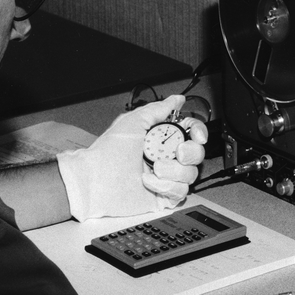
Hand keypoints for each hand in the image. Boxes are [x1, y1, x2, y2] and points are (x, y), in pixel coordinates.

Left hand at [56, 95, 206, 220]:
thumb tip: (176, 99)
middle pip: (196, 153)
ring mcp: (166, 177)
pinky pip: (181, 192)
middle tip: (176, 153)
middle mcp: (165, 156)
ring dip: (174, 171)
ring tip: (154, 169)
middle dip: (190, 153)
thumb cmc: (108, 153)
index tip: (197, 136)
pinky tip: (149, 183)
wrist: (95, 181)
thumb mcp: (133, 122)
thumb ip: (158, 109)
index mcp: (160, 138)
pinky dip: (166, 187)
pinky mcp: (164, 195)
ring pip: (191, 173)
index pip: (190, 131)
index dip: (198, 132)